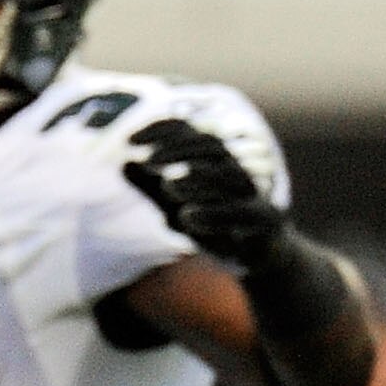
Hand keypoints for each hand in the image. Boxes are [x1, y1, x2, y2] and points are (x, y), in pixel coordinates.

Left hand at [121, 115, 284, 271]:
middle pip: (212, 147)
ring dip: (198, 177)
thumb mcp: (177, 206)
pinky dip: (213, 213)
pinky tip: (187, 216)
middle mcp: (235, 171)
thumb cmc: (213, 224)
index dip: (163, 130)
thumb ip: (152, 188)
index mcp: (215, 161)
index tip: (130, 140)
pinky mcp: (262, 220)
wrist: (258, 255)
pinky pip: (240, 212)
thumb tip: (122, 164)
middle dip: (179, 150)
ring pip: (229, 176)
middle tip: (149, 159)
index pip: (191, 132)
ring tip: (168, 184)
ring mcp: (251, 195)